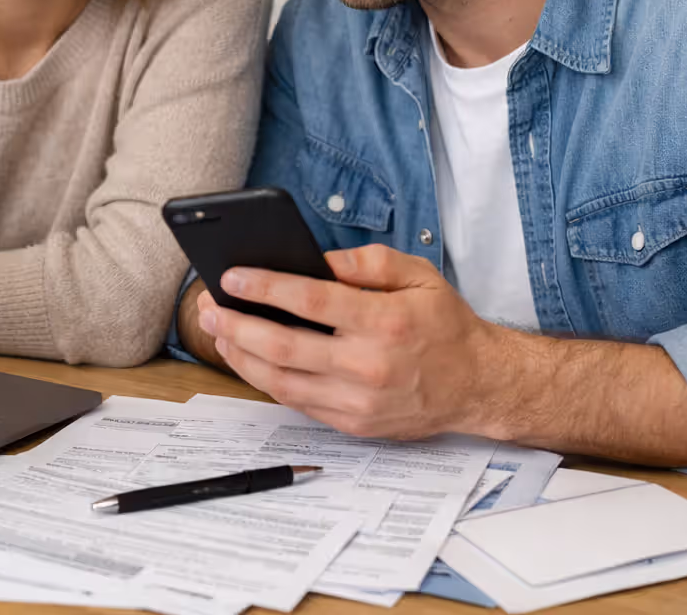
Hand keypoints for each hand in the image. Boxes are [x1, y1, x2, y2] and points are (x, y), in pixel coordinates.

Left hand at [197, 245, 512, 439]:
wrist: (478, 385)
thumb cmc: (445, 326)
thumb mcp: (417, 276)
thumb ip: (366, 262)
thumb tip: (314, 261)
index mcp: (385, 322)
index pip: (311, 301)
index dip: (265, 287)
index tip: (232, 276)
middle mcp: (369, 366)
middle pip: (283, 347)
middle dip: (236, 324)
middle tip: (208, 306)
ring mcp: (359, 402)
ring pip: (280, 382)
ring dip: (240, 355)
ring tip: (219, 330)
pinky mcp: (353, 424)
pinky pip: (297, 402)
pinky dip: (266, 380)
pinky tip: (248, 358)